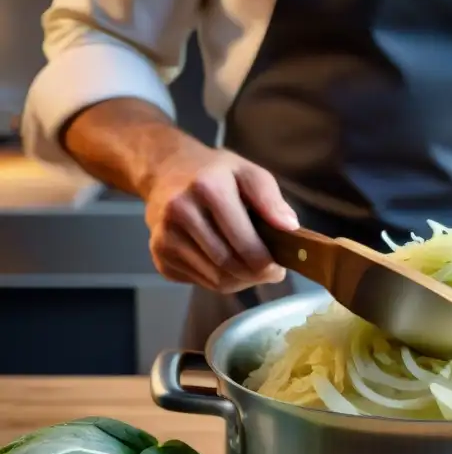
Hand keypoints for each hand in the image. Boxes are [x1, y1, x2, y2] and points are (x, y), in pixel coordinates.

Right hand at [142, 139, 299, 292]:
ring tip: (248, 265)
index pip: (244, 244)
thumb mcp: (248, 172)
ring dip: (239, 280)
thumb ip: (271, 199)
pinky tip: (223, 261)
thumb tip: (290, 227)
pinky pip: (199, 282)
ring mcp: (164, 236)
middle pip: (229, 266)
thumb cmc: (215, 174)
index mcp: (208, 188)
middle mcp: (180, 212)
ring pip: (215, 280)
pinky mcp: (158, 254)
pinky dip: (218, 280)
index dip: (266, 264)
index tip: (279, 268)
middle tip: (268, 270)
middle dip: (255, 275)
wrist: (165, 171)